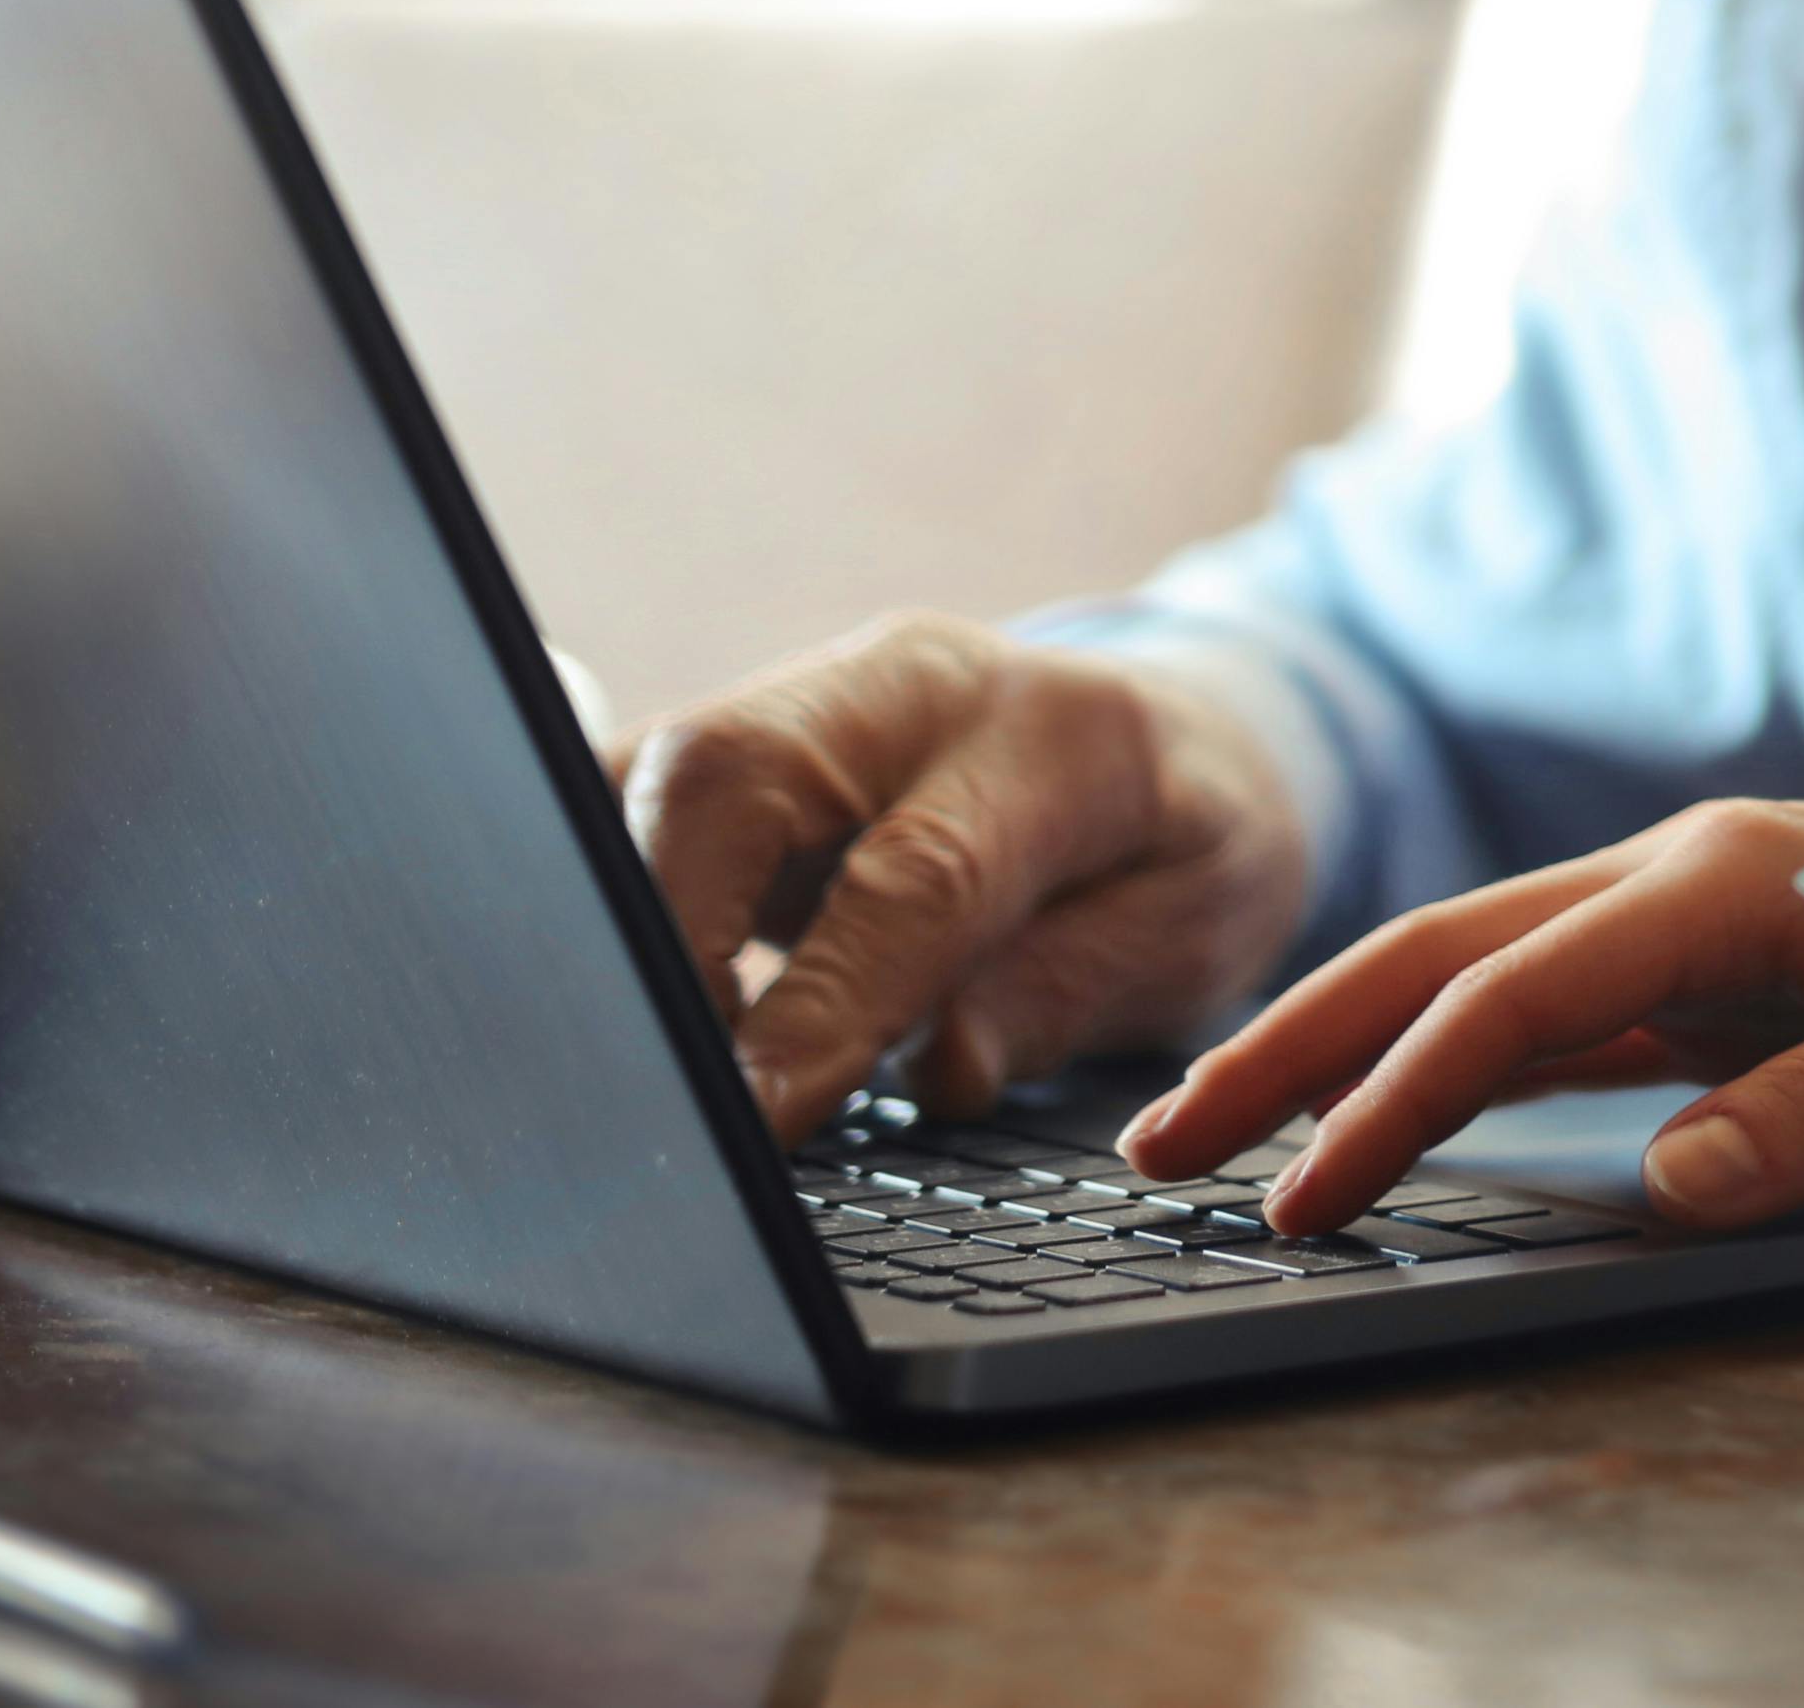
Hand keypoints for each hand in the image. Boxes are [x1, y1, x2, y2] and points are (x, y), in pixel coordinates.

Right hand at [614, 616, 1314, 1141]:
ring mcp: (807, 701)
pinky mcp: (733, 744)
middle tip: (675, 1087)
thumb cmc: (1185, 844)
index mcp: (1055, 730)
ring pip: (649, 776)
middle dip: (670, 935)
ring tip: (642, 1057)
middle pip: (731, 775)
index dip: (825, 1002)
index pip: (914, 871)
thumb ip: (1070, 991)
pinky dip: (605, 899)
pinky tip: (619, 997)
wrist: (1174, 741)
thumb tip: (943, 1065)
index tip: (761, 1115)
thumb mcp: (1198, 928)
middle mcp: (908, 688)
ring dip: (618, 919)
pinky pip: (626, 799)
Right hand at [1118, 798, 1803, 1232]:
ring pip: (1478, 978)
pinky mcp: (1714, 970)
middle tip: (1157, 1147)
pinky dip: (1448, 1063)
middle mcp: (1684, 877)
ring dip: (1350, 1050)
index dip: (1394, 1100)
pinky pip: (1549, 1017)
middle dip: (1295, 1045)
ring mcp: (1690, 920)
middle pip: (1444, 954)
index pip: (1511, 996)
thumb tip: (1665, 1186)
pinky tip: (1388, 1116)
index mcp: (1726, 877)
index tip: (1302, 1201)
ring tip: (1225, 1136)